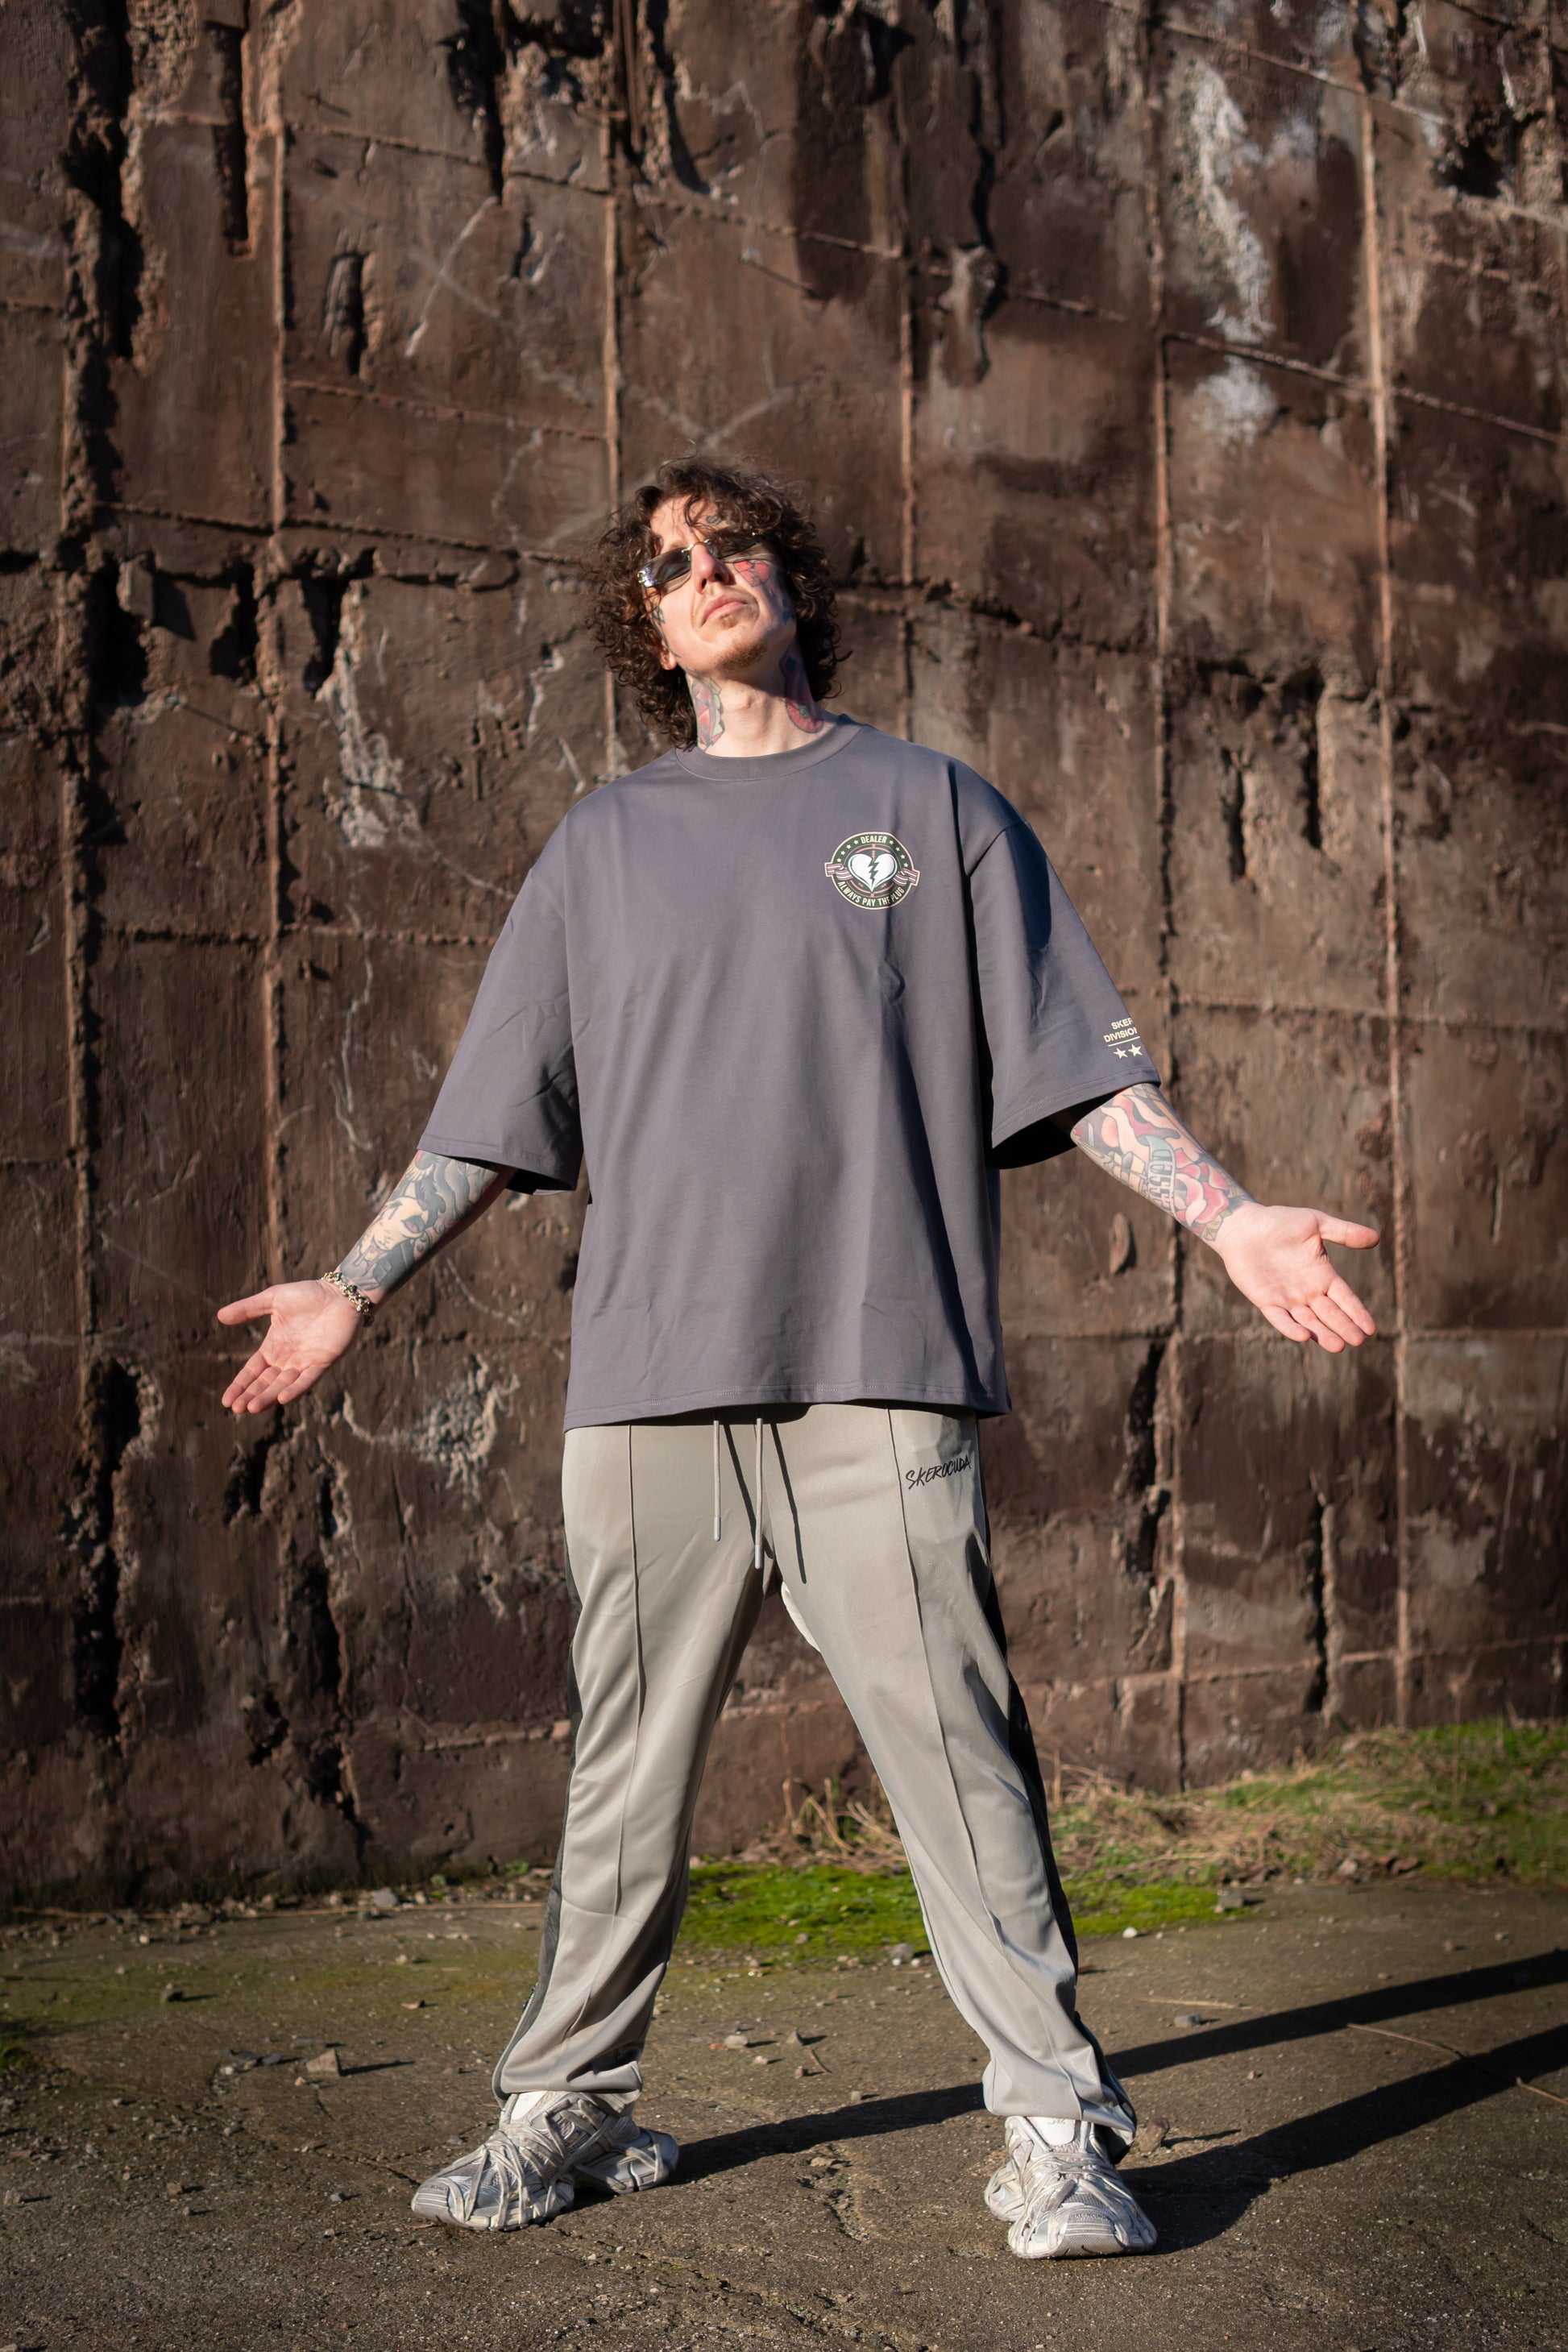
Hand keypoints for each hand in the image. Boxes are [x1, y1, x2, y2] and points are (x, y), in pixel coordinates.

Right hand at [218, 1280, 366, 1412]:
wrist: (341, 1293)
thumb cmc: (308, 1294)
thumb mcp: (273, 1299)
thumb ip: (248, 1309)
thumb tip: (219, 1316)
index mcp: (274, 1347)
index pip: (253, 1371)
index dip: (240, 1385)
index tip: (226, 1401)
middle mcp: (288, 1360)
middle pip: (265, 1383)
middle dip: (251, 1396)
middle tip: (236, 1409)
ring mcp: (305, 1363)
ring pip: (283, 1385)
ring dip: (268, 1397)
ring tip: (252, 1408)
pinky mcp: (323, 1363)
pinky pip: (307, 1380)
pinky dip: (296, 1389)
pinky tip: (282, 1399)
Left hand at [1212, 1204, 1379, 1350]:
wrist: (1244, 1225)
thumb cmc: (1280, 1222)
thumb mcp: (1316, 1224)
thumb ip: (1344, 1232)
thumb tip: (1377, 1238)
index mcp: (1322, 1275)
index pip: (1345, 1298)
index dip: (1357, 1312)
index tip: (1371, 1329)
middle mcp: (1307, 1291)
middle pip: (1330, 1314)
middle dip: (1344, 1327)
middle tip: (1358, 1341)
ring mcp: (1287, 1298)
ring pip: (1308, 1321)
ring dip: (1322, 1334)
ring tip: (1338, 1346)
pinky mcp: (1266, 1301)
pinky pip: (1280, 1318)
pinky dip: (1290, 1328)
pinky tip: (1303, 1336)